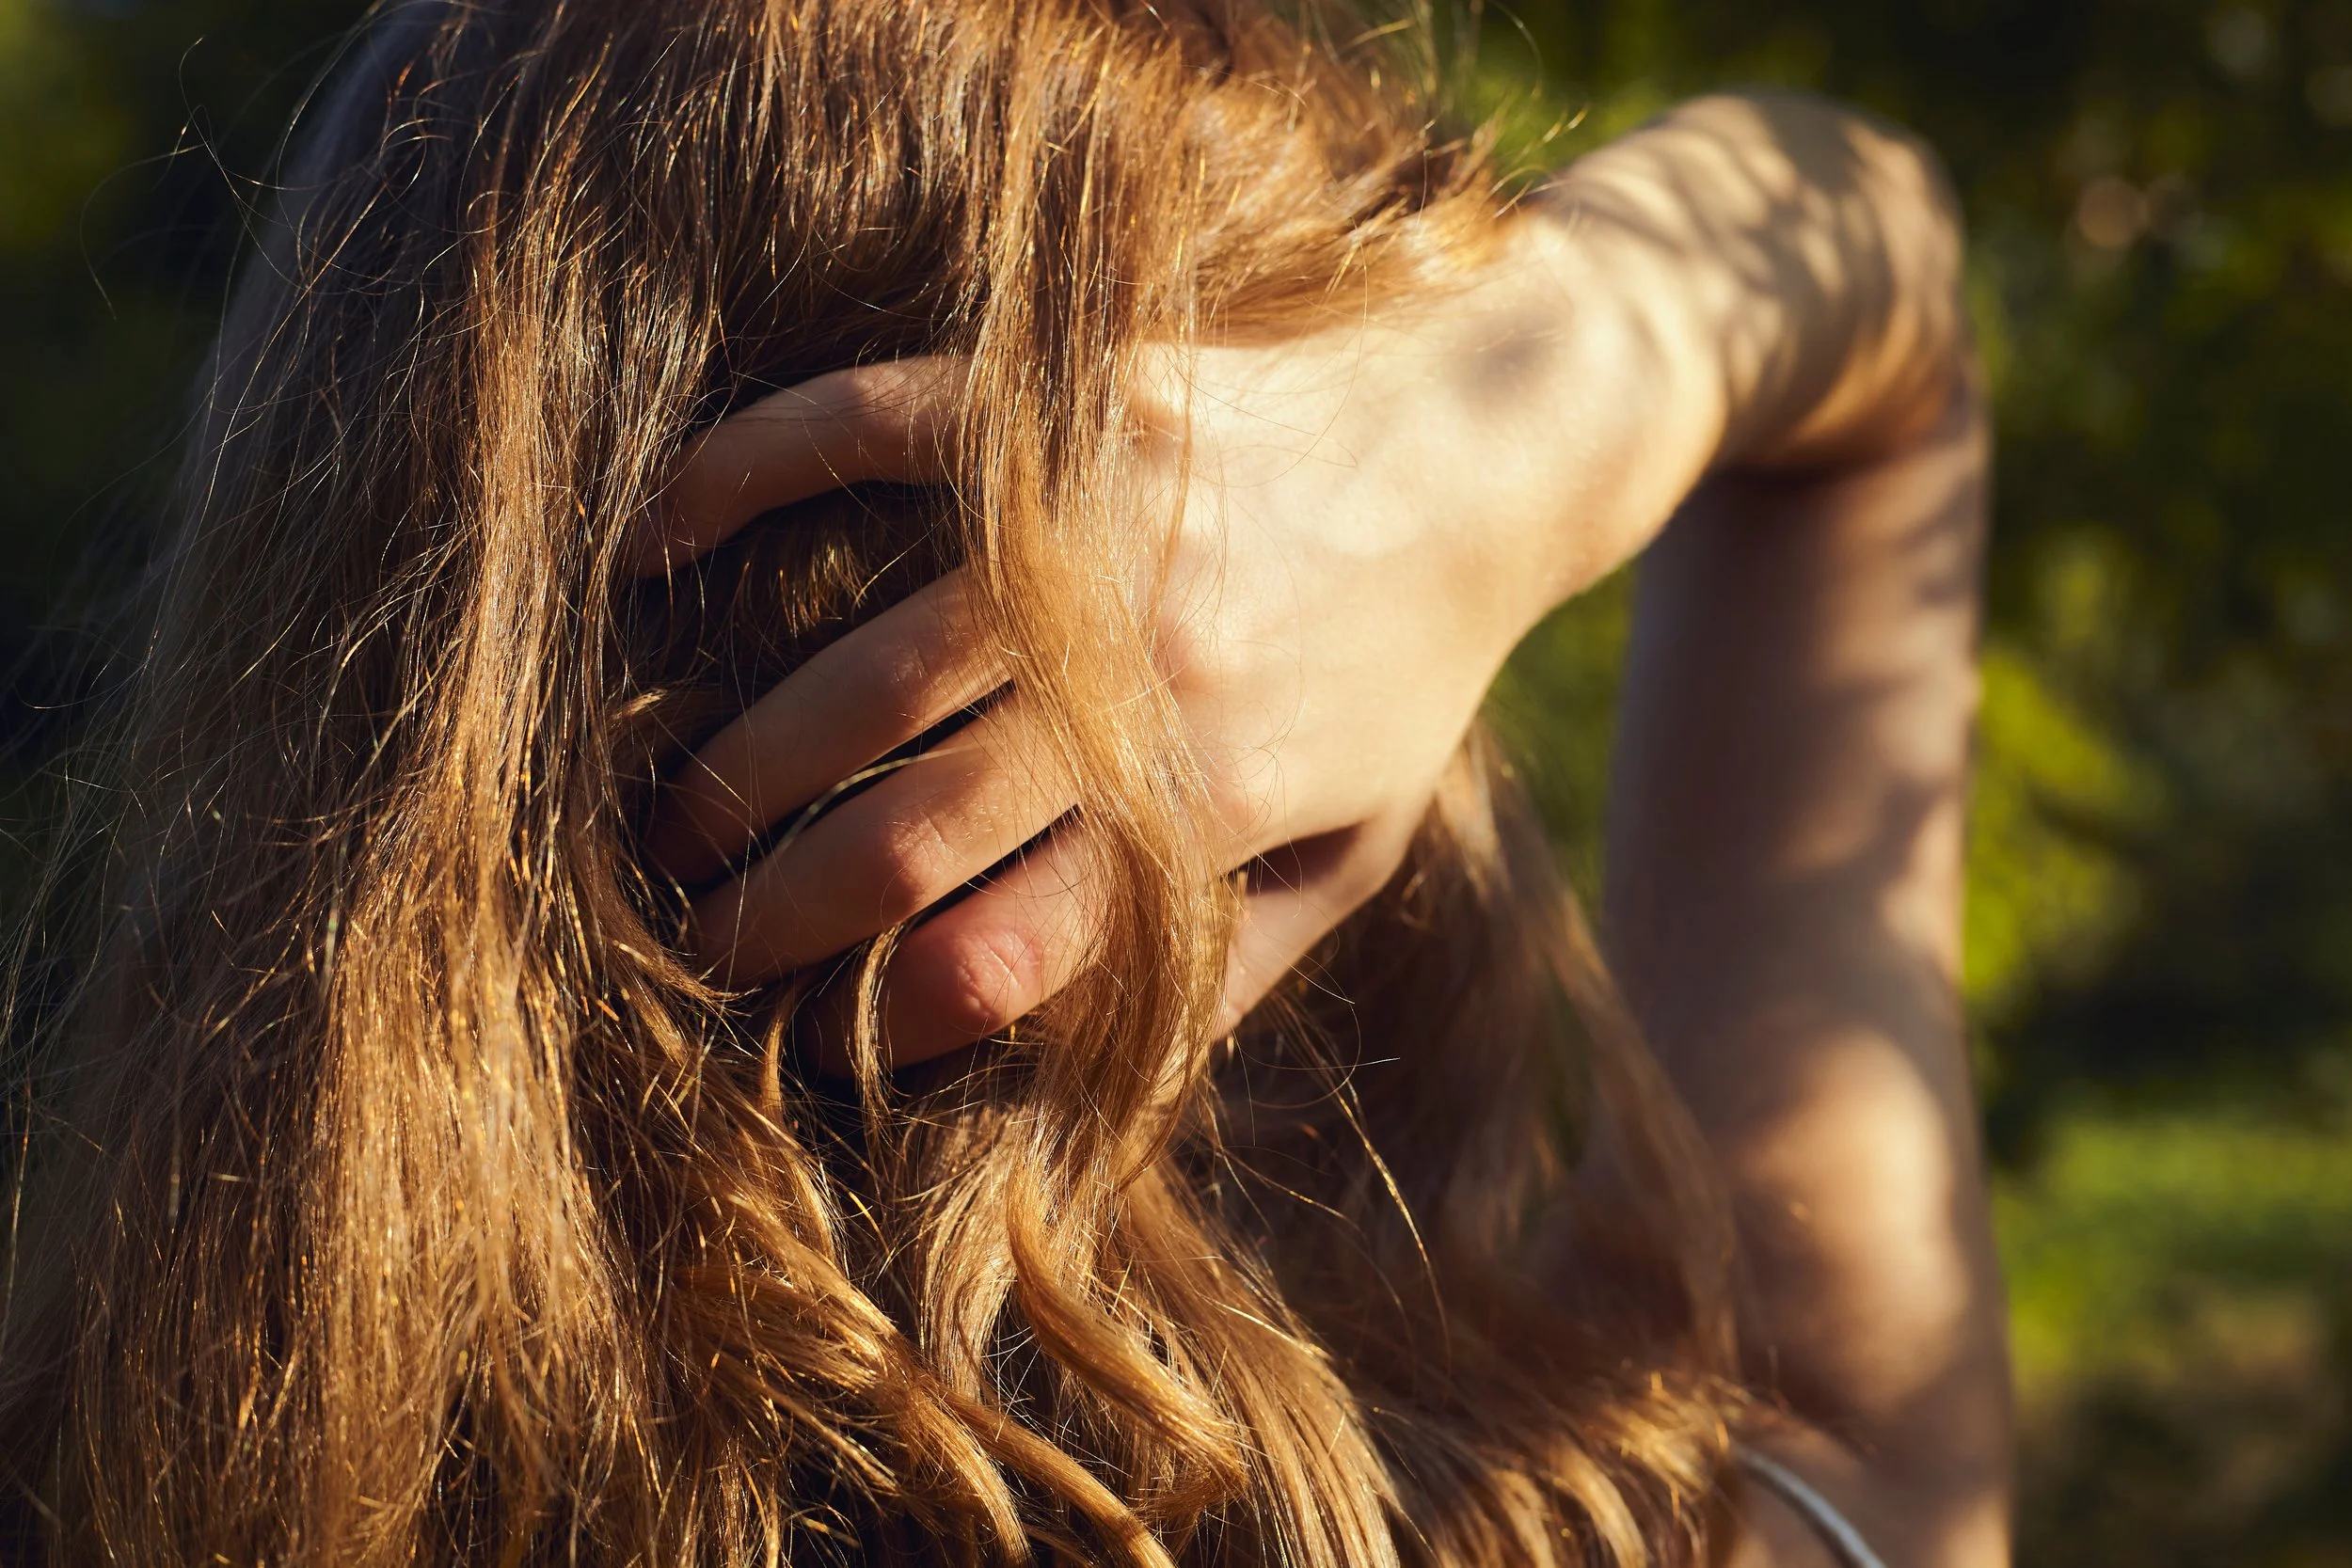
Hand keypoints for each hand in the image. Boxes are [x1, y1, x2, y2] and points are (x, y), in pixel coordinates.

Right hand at [638, 91, 1972, 1072]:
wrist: (1486, 447)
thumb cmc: (1406, 673)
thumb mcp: (1358, 849)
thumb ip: (1227, 967)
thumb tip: (1082, 1081)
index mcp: (1214, 801)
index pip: (1008, 951)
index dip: (881, 1010)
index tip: (800, 1030)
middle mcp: (1147, 677)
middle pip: (908, 832)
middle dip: (770, 908)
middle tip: (693, 926)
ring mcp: (1099, 531)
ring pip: (866, 672)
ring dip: (741, 760)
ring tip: (671, 812)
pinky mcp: (1066, 399)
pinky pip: (868, 434)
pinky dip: (745, 478)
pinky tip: (661, 542)